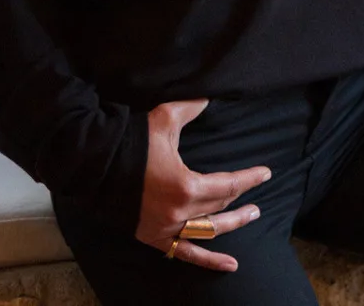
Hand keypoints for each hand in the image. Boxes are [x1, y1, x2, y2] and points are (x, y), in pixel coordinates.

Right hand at [135, 97, 271, 270]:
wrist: (97, 164)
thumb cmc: (133, 141)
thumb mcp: (165, 119)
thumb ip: (191, 108)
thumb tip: (210, 97)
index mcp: (186, 185)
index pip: (228, 185)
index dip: (249, 179)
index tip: (265, 174)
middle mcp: (180, 212)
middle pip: (219, 208)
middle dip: (240, 201)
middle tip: (257, 202)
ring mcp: (167, 228)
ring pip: (209, 231)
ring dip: (232, 225)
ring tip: (249, 218)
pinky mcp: (155, 237)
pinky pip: (186, 253)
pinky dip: (209, 261)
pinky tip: (230, 265)